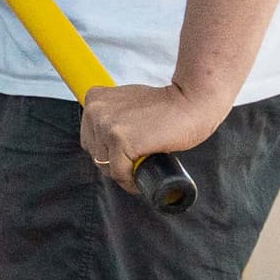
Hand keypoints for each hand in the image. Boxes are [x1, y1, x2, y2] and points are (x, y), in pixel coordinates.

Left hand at [79, 81, 222, 185]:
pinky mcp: (121, 140)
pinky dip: (130, 181)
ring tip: (141, 167)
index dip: (107, 150)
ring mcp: (106, 125)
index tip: (124, 154)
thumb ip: (113, 113)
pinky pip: (119, 173)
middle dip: (114, 161)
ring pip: (105, 165)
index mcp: (95, 98)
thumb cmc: (166, 105)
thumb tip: (105, 140)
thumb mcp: (128, 101)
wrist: (190, 102)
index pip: (89, 137)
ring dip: (122, 172)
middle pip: (95, 152)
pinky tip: (141, 178)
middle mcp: (95, 110)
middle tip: (135, 162)